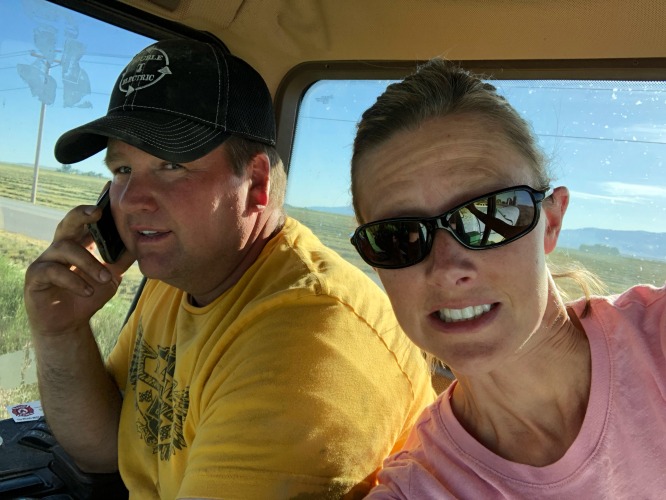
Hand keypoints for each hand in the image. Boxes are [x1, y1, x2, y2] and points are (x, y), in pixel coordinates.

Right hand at [24, 204, 135, 336]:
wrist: (69, 323)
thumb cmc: (88, 294)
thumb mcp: (111, 276)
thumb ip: (122, 258)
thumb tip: (140, 241)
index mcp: (79, 243)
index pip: (86, 220)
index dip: (95, 207)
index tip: (109, 190)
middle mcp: (61, 246)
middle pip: (68, 222)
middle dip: (82, 214)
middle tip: (98, 212)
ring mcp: (46, 259)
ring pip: (65, 247)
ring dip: (89, 262)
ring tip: (105, 278)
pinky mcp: (35, 276)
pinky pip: (53, 271)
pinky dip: (73, 280)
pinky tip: (87, 291)